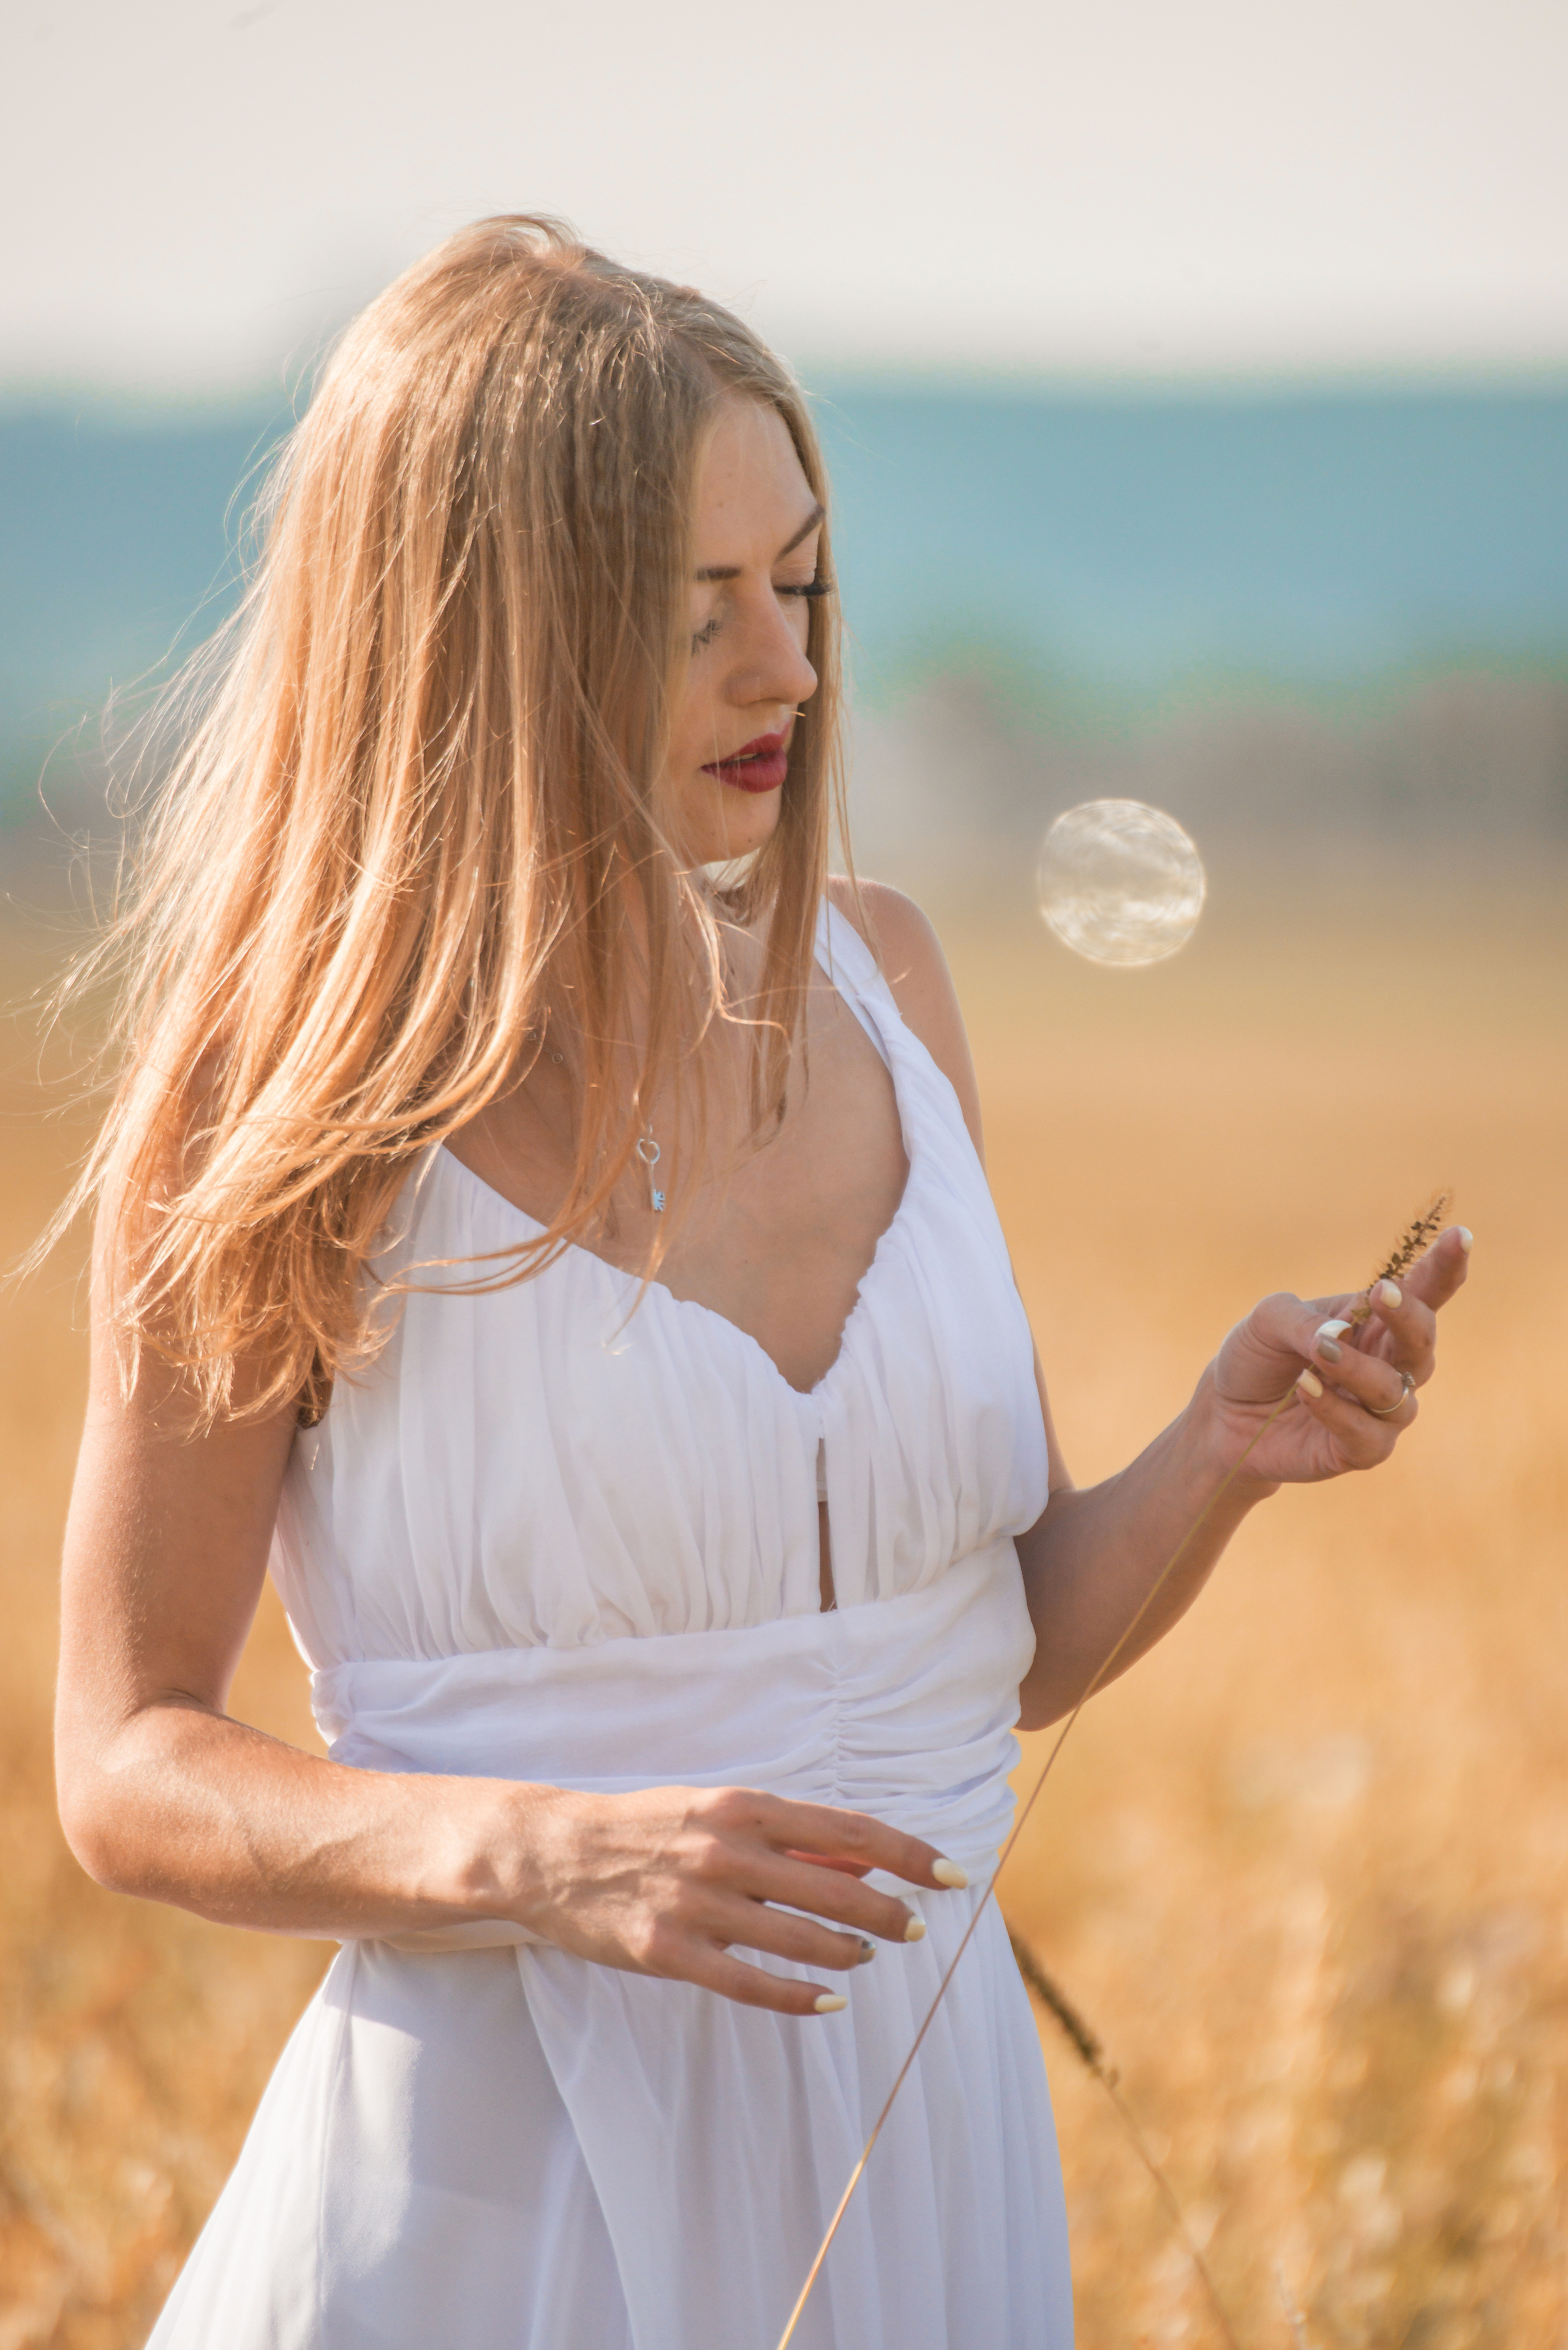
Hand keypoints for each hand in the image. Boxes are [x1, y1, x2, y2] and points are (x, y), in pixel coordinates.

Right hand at [500, 1782, 965, 2015]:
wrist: (555, 1852)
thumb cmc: (646, 1827)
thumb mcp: (713, 1809)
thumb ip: (780, 1836)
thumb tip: (851, 1859)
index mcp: (743, 1807)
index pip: (847, 1830)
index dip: (908, 1854)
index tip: (953, 1873)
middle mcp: (728, 1851)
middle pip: (834, 1888)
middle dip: (888, 1913)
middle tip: (916, 1930)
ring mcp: (698, 1904)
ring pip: (798, 1938)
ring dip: (845, 1953)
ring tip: (866, 1959)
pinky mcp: (670, 1952)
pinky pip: (749, 1984)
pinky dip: (795, 1998)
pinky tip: (826, 2004)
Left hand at [1202, 1224, 1470, 1486]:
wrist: (1222, 1414)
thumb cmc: (1256, 1357)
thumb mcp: (1269, 1320)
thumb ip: (1304, 1321)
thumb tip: (1338, 1336)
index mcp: (1375, 1322)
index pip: (1420, 1293)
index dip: (1444, 1267)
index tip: (1461, 1236)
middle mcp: (1387, 1365)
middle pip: (1422, 1341)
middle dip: (1409, 1316)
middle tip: (1383, 1293)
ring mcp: (1379, 1411)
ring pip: (1394, 1392)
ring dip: (1357, 1369)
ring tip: (1318, 1355)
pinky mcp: (1361, 1451)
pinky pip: (1366, 1435)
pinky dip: (1334, 1409)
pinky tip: (1305, 1389)